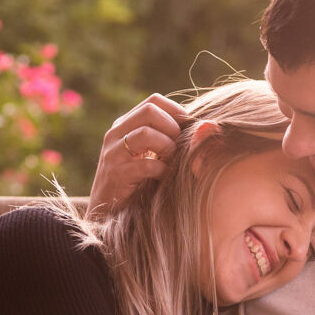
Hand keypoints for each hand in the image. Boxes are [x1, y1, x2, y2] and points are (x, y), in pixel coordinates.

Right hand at [90, 93, 183, 213]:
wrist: (105, 213)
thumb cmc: (136, 182)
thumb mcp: (149, 155)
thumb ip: (169, 139)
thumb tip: (208, 127)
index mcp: (125, 124)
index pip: (154, 101)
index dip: (176, 112)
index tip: (187, 131)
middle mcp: (116, 134)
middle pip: (150, 111)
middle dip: (172, 128)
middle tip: (177, 148)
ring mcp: (114, 153)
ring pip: (146, 134)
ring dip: (167, 148)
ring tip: (171, 162)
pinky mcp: (116, 175)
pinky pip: (146, 165)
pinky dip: (162, 171)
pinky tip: (163, 178)